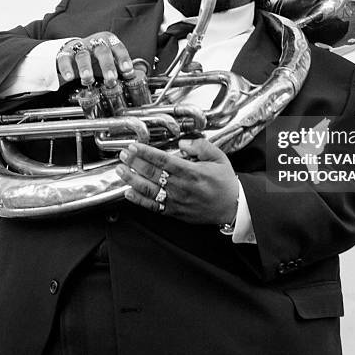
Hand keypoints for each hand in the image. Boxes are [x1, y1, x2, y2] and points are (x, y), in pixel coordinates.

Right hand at [56, 32, 133, 84]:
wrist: (74, 50)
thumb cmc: (97, 57)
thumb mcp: (112, 59)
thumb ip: (123, 67)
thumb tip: (139, 75)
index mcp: (109, 41)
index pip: (118, 47)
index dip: (123, 58)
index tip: (127, 70)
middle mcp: (94, 42)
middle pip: (102, 51)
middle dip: (107, 65)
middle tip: (111, 78)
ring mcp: (80, 47)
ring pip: (83, 55)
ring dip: (86, 67)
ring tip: (88, 79)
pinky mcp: (65, 53)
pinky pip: (64, 59)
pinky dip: (66, 68)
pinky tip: (69, 77)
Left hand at [116, 139, 238, 225]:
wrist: (233, 207)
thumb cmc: (225, 183)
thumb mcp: (219, 158)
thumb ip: (201, 146)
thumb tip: (183, 142)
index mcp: (192, 172)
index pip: (163, 160)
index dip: (146, 153)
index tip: (134, 146)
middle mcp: (182, 187)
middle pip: (153, 173)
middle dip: (135, 163)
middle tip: (123, 155)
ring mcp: (177, 201)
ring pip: (149, 190)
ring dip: (132, 180)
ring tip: (121, 171)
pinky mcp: (175, 212)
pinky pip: (154, 207)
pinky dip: (140, 201)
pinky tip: (129, 193)